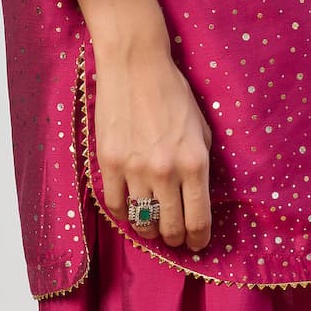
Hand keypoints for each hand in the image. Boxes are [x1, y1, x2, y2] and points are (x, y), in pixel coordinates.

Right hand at [57, 0, 212, 252]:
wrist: (136, 66)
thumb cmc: (174, 94)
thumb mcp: (202, 129)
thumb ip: (201, 165)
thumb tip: (199, 198)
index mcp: (195, 163)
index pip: (198, 219)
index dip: (199, 239)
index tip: (198, 244)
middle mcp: (166, 171)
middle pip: (170, 226)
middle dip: (175, 239)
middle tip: (176, 240)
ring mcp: (134, 169)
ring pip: (141, 220)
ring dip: (148, 229)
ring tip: (152, 227)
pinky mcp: (108, 162)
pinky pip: (114, 203)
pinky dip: (123, 212)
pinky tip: (130, 209)